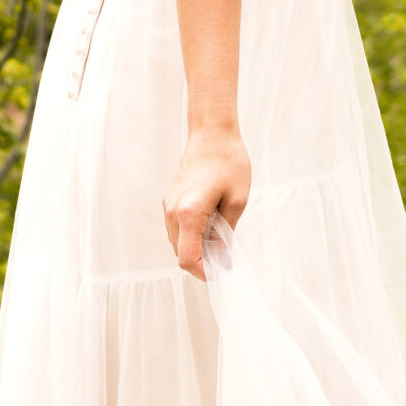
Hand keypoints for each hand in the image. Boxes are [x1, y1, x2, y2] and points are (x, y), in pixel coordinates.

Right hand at [163, 126, 249, 279]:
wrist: (211, 132)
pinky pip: (177, 227)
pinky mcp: (170, 199)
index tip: (221, 273)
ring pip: (177, 241)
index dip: (204, 272)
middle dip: (202, 260)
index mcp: (188, 213)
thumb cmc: (228, 162)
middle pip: (180, 253)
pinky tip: (211, 223)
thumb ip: (227, 233)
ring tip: (221, 236)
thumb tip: (222, 258)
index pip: (187, 259)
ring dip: (196, 246)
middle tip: (225, 255)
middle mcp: (172, 211)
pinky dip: (191, 234)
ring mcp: (168, 204)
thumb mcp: (237, 200)